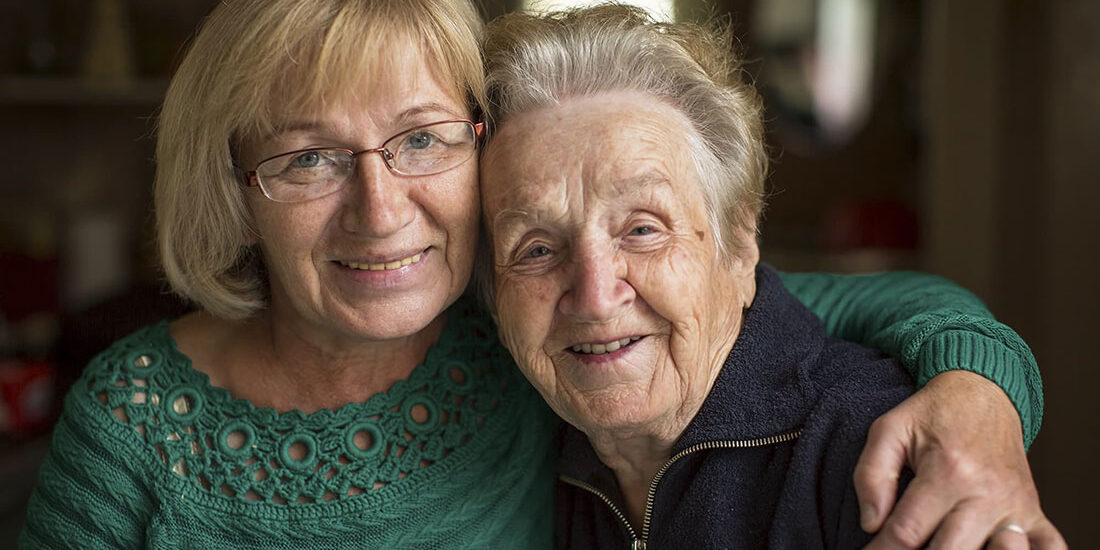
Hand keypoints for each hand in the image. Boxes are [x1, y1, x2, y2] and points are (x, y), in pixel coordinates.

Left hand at [854, 370, 1065, 548]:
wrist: (984, 393)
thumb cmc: (934, 414)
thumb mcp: (889, 431)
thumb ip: (871, 475)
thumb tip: (871, 523)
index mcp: (948, 471)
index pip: (907, 533)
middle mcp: (987, 493)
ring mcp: (1015, 506)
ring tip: (938, 544)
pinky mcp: (1034, 513)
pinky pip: (1049, 549)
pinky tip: (992, 549)